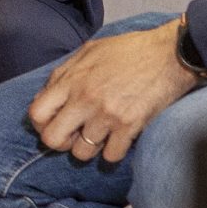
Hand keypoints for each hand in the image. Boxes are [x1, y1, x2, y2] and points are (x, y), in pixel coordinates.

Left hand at [28, 21, 197, 163]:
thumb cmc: (129, 50)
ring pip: (82, 153)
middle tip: (74, 137)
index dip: (41, 124)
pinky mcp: (129, 126)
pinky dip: (113, 152)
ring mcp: (106, 115)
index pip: (36, 113)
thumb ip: (66, 73)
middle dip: (61, 143)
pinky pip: (110, 156)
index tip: (54, 124)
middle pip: (53, 139)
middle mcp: (84, 99)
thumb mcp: (89, 51)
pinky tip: (119, 138)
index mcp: (71, 79)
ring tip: (101, 134)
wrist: (169, 54)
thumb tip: (48, 95)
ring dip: (90, 147)